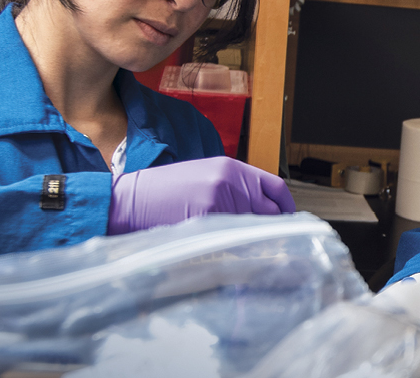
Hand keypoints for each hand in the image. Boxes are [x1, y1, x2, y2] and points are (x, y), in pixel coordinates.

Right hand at [108, 156, 295, 233]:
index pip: (275, 187)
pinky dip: (233, 249)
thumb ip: (235, 189)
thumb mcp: (204, 177)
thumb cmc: (164, 191)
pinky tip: (222, 251)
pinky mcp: (207, 219)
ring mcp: (219, 200)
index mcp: (231, 167)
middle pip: (268, 211)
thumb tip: (262, 212)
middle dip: (269, 229)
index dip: (286, 207)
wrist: (131, 199)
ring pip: (252, 229)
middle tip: (268, 244)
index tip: (288, 220)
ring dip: (251, 243)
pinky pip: (232, 240)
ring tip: (237, 248)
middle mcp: (230, 181)